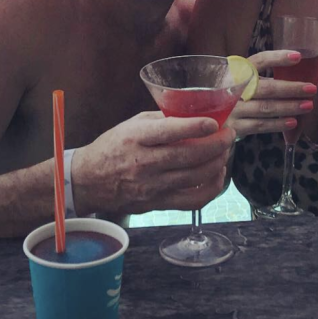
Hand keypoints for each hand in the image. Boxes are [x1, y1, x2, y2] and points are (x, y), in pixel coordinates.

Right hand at [72, 112, 234, 214]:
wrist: (88, 180)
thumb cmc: (112, 147)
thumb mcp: (132, 124)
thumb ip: (162, 120)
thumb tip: (194, 114)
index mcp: (137, 138)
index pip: (170, 132)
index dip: (196, 127)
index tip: (215, 122)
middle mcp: (145, 163)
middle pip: (189, 156)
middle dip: (217, 144)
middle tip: (229, 134)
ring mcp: (152, 187)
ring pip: (195, 177)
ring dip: (217, 162)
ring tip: (224, 151)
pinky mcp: (158, 204)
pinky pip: (192, 200)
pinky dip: (211, 188)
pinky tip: (217, 174)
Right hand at [227, 50, 315, 138]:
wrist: (207, 118)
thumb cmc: (233, 96)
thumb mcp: (241, 82)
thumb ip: (261, 79)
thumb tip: (298, 77)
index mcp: (237, 72)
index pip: (259, 61)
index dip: (278, 58)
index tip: (298, 57)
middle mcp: (233, 89)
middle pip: (266, 88)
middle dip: (291, 88)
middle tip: (312, 88)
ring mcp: (232, 109)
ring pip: (265, 108)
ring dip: (289, 107)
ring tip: (307, 105)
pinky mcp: (234, 127)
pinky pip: (260, 125)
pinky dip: (277, 124)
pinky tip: (292, 122)